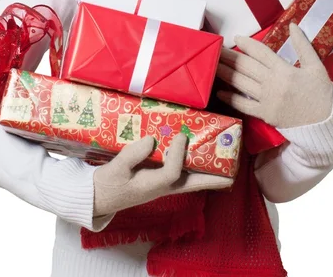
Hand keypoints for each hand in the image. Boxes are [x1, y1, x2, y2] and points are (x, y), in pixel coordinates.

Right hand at [93, 133, 233, 216]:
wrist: (99, 196)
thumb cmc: (108, 183)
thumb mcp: (115, 168)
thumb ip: (132, 155)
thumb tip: (152, 140)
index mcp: (151, 186)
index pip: (172, 173)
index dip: (178, 154)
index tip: (180, 136)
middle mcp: (163, 187)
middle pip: (194, 184)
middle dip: (213, 178)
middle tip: (233, 172)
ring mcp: (163, 185)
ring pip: (191, 180)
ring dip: (207, 172)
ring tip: (223, 163)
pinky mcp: (160, 180)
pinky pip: (182, 174)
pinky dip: (193, 166)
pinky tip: (200, 157)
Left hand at [216, 23, 332, 128]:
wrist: (325, 125)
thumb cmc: (322, 94)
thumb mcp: (316, 67)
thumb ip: (303, 46)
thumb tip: (293, 26)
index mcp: (284, 70)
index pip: (261, 52)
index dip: (247, 44)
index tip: (236, 38)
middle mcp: (272, 84)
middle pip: (246, 66)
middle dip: (229, 56)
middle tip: (215, 49)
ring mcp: (267, 100)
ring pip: (241, 83)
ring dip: (225, 73)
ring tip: (213, 65)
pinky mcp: (264, 115)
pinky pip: (244, 105)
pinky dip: (231, 98)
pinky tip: (220, 92)